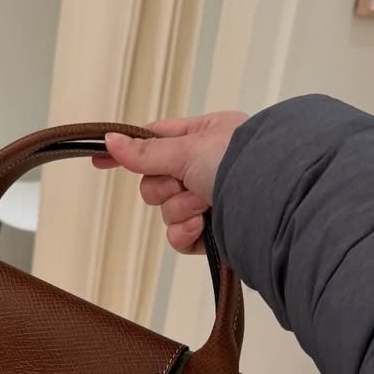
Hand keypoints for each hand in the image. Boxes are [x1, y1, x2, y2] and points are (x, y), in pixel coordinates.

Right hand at [93, 111, 247, 251]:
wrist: (274, 203)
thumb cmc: (241, 163)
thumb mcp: (187, 149)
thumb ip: (146, 152)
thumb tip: (111, 140)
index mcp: (205, 137)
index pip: (156, 141)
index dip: (129, 151)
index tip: (100, 160)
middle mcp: (206, 168)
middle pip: (156, 182)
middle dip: (165, 187)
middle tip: (185, 183)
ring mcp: (209, 201)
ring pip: (167, 212)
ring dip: (181, 209)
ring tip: (205, 205)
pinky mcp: (213, 234)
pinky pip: (179, 237)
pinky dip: (187, 233)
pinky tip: (203, 227)